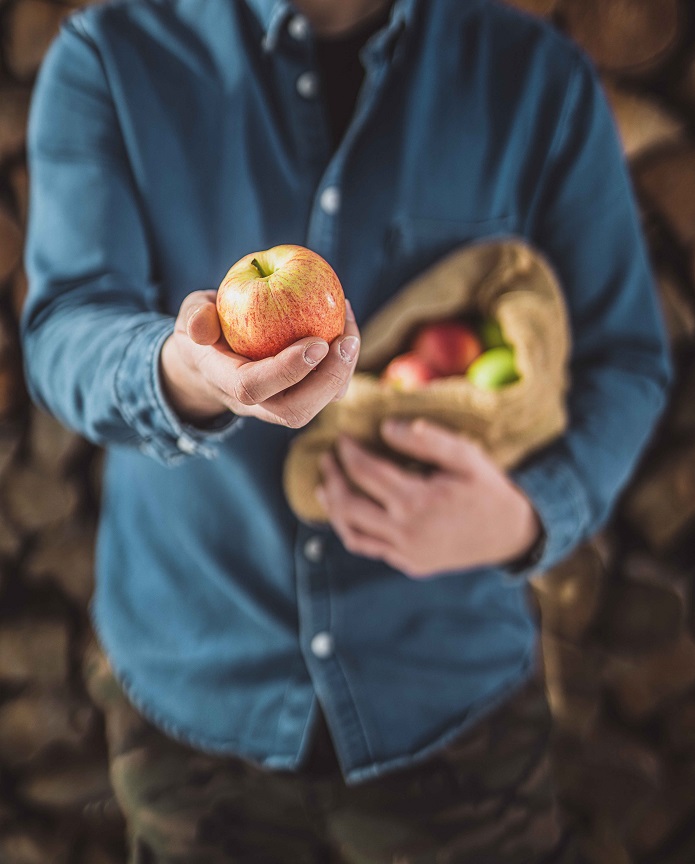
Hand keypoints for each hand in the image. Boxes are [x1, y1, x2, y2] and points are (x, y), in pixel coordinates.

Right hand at [159, 290, 359, 426]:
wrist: (212, 362)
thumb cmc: (205, 332)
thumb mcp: (190, 316)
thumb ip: (195, 316)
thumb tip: (202, 325)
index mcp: (223, 381)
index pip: (252, 387)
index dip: (286, 370)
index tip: (316, 342)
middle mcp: (253, 404)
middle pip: (294, 411)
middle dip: (326, 381)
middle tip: (346, 341)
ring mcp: (277, 405)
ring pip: (316, 406)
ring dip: (342, 373)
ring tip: (350, 332)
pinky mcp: (298, 397)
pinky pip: (326, 391)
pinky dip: (343, 364)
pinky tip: (346, 326)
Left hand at [316, 418, 540, 577]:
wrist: (512, 534)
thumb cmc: (488, 489)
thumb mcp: (466, 456)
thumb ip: (426, 440)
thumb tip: (385, 426)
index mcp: (418, 501)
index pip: (366, 471)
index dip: (349, 451)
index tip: (342, 437)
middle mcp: (406, 532)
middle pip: (349, 505)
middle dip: (333, 479)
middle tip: (327, 459)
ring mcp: (406, 553)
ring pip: (352, 533)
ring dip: (334, 509)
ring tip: (327, 488)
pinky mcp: (410, 564)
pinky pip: (370, 548)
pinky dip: (354, 529)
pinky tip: (350, 513)